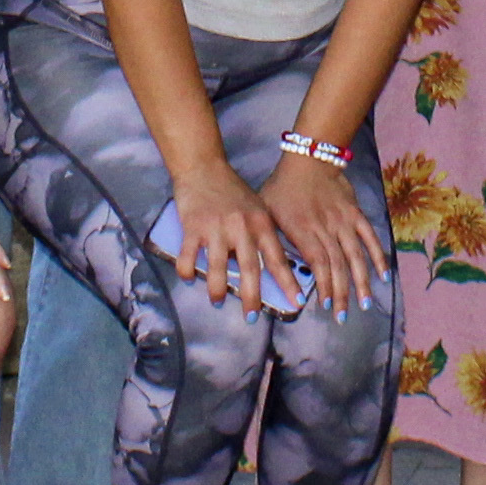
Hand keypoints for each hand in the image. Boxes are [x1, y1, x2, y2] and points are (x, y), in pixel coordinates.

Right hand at [170, 161, 308, 318]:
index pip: (277, 259)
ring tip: (218, 301)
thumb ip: (261, 235)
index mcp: (261, 223)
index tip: (297, 302)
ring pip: (218, 270)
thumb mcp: (256, 208)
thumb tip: (264, 268)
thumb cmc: (231, 190)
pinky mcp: (193, 228)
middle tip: (251, 318)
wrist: (203, 167)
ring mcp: (216, 228)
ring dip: (217, 290)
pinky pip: (188, 258)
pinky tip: (190, 277)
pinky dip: (188, 272)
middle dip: (252, 298)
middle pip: (250, 270)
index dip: (288, 283)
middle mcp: (242, 228)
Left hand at [259, 148, 389, 321]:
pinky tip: (383, 275)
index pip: (318, 263)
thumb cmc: (281, 187)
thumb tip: (266, 267)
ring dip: (361, 281)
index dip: (325, 286)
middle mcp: (326, 228)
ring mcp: (344, 221)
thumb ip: (270, 239)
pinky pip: (369, 237)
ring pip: (356, 255)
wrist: (308, 158)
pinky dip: (378, 256)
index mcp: (303, 229)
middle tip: (343, 317)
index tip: (326, 307)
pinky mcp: (355, 214)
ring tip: (363, 303)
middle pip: (338, 265)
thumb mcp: (266, 212)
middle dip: (342, 293)